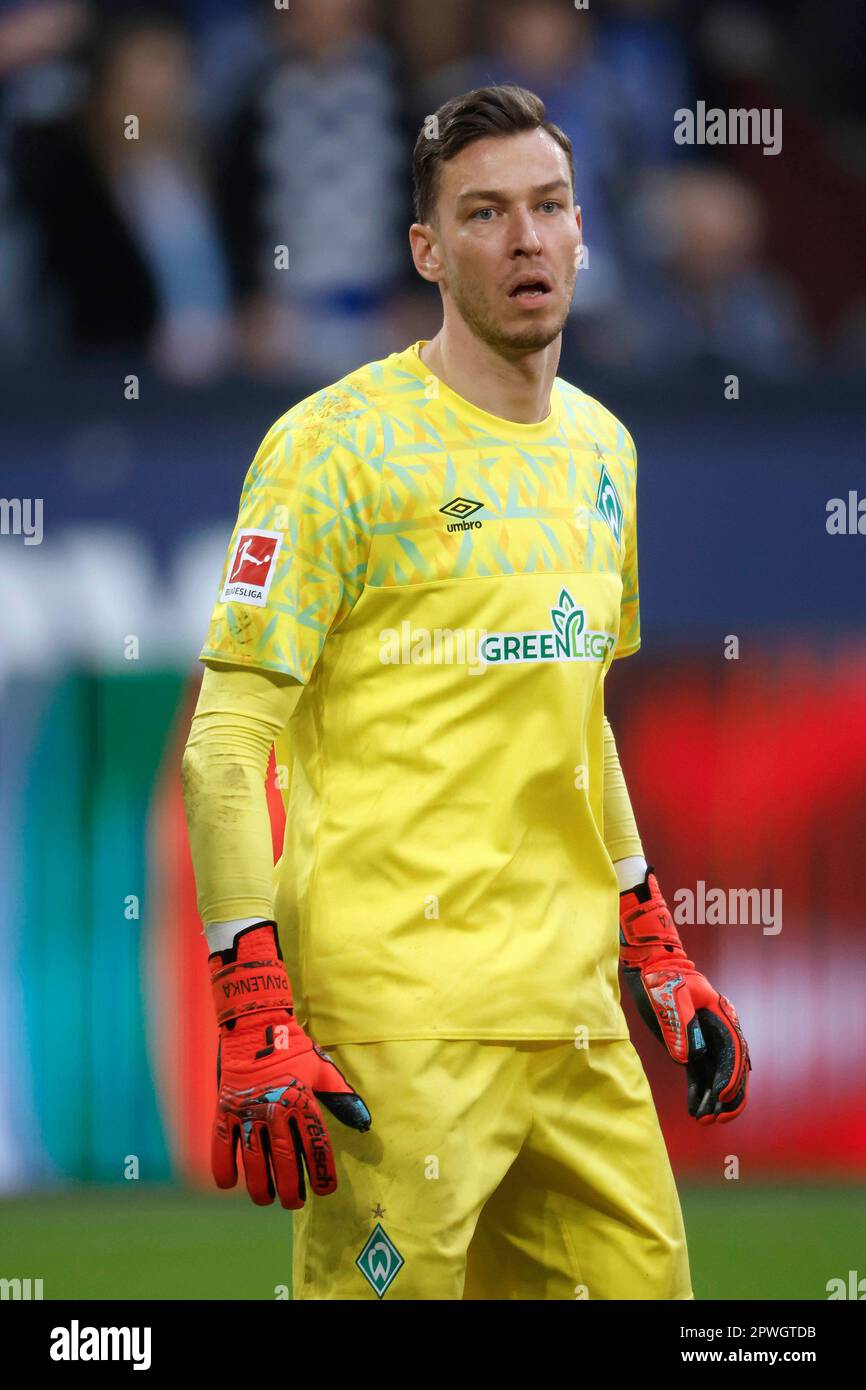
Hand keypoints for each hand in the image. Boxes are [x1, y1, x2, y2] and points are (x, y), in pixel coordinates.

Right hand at [209, 921, 370, 1207]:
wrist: (254, 1022)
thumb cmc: (292, 1046)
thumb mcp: (322, 1068)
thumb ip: (341, 1096)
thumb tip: (365, 1122)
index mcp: (302, 1099)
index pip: (316, 1143)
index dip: (322, 1170)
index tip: (325, 1190)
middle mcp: (276, 1108)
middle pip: (285, 1158)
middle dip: (290, 1186)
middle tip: (293, 1203)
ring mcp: (249, 1110)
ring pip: (253, 1157)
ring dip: (259, 1184)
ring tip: (266, 1199)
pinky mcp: (226, 1108)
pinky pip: (222, 1143)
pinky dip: (222, 1165)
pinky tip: (228, 1182)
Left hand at [619, 868, 750, 1123]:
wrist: (649, 965)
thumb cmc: (662, 976)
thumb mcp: (672, 997)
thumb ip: (681, 1027)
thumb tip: (688, 1060)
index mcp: (721, 1017)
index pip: (732, 1053)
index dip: (729, 1077)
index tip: (720, 1096)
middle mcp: (717, 1032)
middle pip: (732, 1069)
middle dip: (728, 1096)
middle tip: (717, 1118)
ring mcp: (704, 1039)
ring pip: (716, 1075)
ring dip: (713, 1099)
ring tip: (704, 1121)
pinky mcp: (689, 1045)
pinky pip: (699, 1073)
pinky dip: (698, 1091)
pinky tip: (694, 1110)